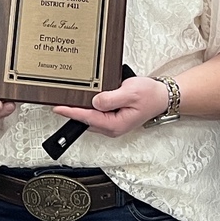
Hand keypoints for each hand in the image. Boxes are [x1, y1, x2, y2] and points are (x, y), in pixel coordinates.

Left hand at [52, 76, 170, 136]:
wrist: (162, 97)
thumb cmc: (149, 95)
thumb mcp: (130, 92)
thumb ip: (111, 98)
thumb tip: (95, 102)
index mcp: (115, 124)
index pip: (88, 118)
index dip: (71, 111)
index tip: (57, 107)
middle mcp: (112, 127)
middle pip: (86, 120)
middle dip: (72, 111)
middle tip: (57, 102)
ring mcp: (113, 124)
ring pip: (91, 118)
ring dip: (80, 110)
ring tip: (67, 100)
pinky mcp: (114, 118)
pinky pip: (97, 115)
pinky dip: (89, 108)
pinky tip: (84, 100)